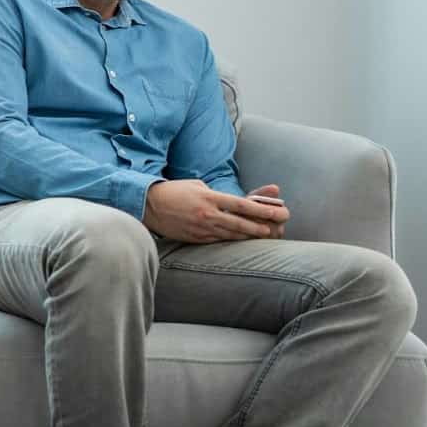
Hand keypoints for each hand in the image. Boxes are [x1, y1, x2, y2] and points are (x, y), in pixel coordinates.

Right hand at [142, 180, 289, 243]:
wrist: (148, 205)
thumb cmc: (174, 191)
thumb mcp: (197, 185)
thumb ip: (217, 194)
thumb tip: (234, 202)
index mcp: (209, 198)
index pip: (242, 205)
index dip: (262, 210)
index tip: (278, 212)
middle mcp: (207, 214)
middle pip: (240, 223)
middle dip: (261, 226)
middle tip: (276, 228)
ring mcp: (201, 229)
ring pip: (231, 234)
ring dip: (249, 236)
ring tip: (263, 236)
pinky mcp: (195, 238)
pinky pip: (218, 241)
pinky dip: (231, 240)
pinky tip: (241, 241)